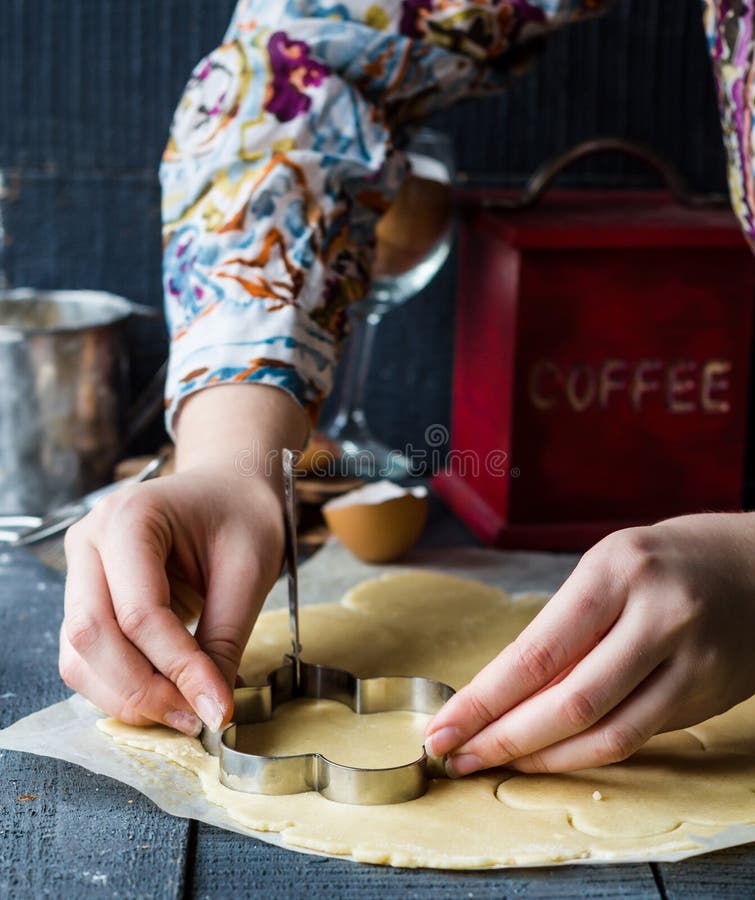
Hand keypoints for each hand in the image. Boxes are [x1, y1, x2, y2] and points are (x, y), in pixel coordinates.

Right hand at [59, 384, 306, 735]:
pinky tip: (164, 695)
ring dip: (126, 695)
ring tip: (184, 712)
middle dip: (143, 689)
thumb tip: (211, 709)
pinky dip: (120, 685)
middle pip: (92, 635)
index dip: (177, 667)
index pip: (139, 611)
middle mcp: (90, 540)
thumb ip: (225, 640)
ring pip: (78, 654)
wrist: (228, 489)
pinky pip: (85, 655)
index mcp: (131, 517)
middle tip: (196, 717)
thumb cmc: (241, 516)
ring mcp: (80, 568)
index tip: (216, 708)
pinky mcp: (85, 596)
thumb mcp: (248, 571)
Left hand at [425, 513, 754, 774]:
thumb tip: (501, 693)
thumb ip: (565, 628)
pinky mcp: (707, 696)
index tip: (444, 726)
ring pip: (606, 734)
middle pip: (569, 701)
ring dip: (541, 757)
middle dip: (502, 738)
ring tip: (494, 762)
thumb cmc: (665, 560)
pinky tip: (550, 756)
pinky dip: (585, 754)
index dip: (484, 698)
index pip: (538, 650)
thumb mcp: (608, 568)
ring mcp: (691, 661)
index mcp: (616, 571)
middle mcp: (657, 615)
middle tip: (455, 755)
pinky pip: (637, 738)